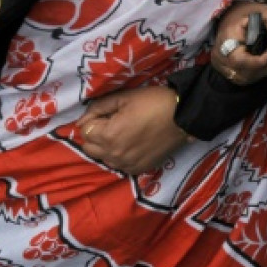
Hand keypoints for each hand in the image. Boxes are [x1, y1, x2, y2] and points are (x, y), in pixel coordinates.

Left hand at [76, 85, 190, 174]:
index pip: (84, 131)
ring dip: (106, 146)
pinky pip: (119, 165)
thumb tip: (82, 121)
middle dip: (96, 135)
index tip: (109, 112)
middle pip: (89, 148)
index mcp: (109, 135)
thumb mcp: (125, 97)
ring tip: (124, 133)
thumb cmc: (154, 102)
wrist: (185, 116)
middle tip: (112, 123)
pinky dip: (121, 155)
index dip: (94, 119)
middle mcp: (114, 155)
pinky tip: (133, 143)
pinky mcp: (138, 169)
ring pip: (103, 158)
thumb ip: (98, 107)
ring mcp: (126, 165)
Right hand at [211, 1, 266, 85]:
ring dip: (264, 72)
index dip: (258, 62)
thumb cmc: (248, 12)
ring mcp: (221, 63)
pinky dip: (258, 74)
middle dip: (266, 67)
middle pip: (243, 72)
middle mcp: (220, 54)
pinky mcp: (225, 69)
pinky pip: (242, 78)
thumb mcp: (264, 11)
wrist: (230, 15)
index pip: (239, 60)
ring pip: (243, 78)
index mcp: (228, 37)